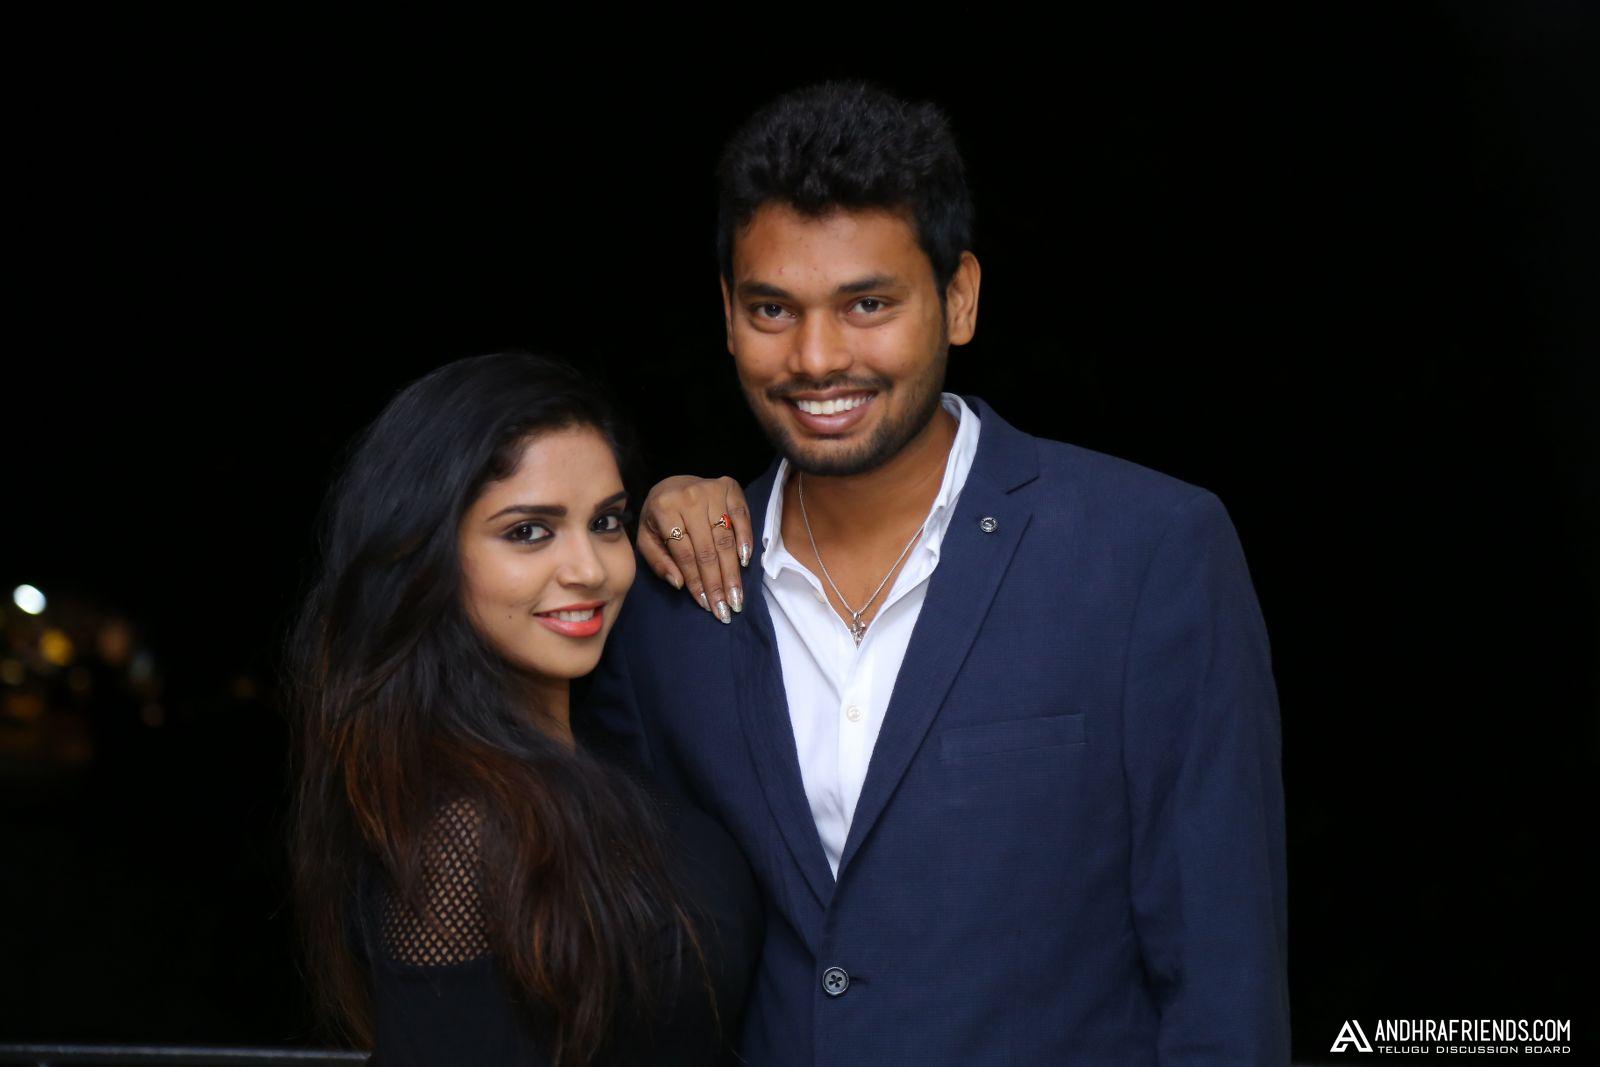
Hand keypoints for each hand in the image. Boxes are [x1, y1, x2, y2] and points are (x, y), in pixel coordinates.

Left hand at [638, 475, 752, 623]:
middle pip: (707, 549)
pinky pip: (742, 516)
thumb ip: (658, 561)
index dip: (696, 582)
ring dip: (733, 571)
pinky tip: (745, 562)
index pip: (684, 554)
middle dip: (718, 583)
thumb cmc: (659, 517)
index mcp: (664, 509)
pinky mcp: (730, 487)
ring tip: (737, 597)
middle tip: (726, 610)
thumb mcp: (647, 538)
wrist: (673, 485)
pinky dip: (745, 539)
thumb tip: (679, 584)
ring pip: (725, 538)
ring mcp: (711, 489)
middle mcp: (689, 497)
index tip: (706, 605)